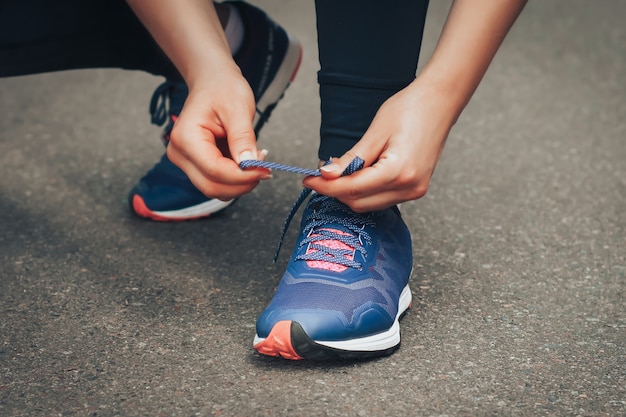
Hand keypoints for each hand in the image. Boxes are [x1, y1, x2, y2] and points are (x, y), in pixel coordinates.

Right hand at [166, 68, 270, 200]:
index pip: (215, 171)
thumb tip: (251, 166)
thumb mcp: (238, 110)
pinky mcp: (194, 165)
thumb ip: (243, 140)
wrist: (212, 82)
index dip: (243, 176)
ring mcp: (184, 161)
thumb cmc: (223, 89)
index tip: (266, 170)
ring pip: (214, 188)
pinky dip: (234, 178)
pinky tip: (245, 160)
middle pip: (212, 186)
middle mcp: (179, 153)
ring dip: (239, 182)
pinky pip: (216, 181)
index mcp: (186, 138)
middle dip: (242, 183)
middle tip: (264, 168)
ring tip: (255, 160)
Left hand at [303, 78, 457, 211]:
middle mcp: (409, 187)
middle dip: (335, 191)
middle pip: (359, 202)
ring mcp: (415, 191)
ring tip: (337, 173)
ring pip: (370, 204)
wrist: (440, 102)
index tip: (308, 179)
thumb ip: (351, 159)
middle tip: (318, 175)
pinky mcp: (416, 189)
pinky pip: (382, 198)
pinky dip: (365, 191)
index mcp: (399, 172)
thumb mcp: (375, 132)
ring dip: (350, 192)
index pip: (352, 189)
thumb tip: (327, 175)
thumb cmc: (411, 109)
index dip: (326, 186)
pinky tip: (356, 175)